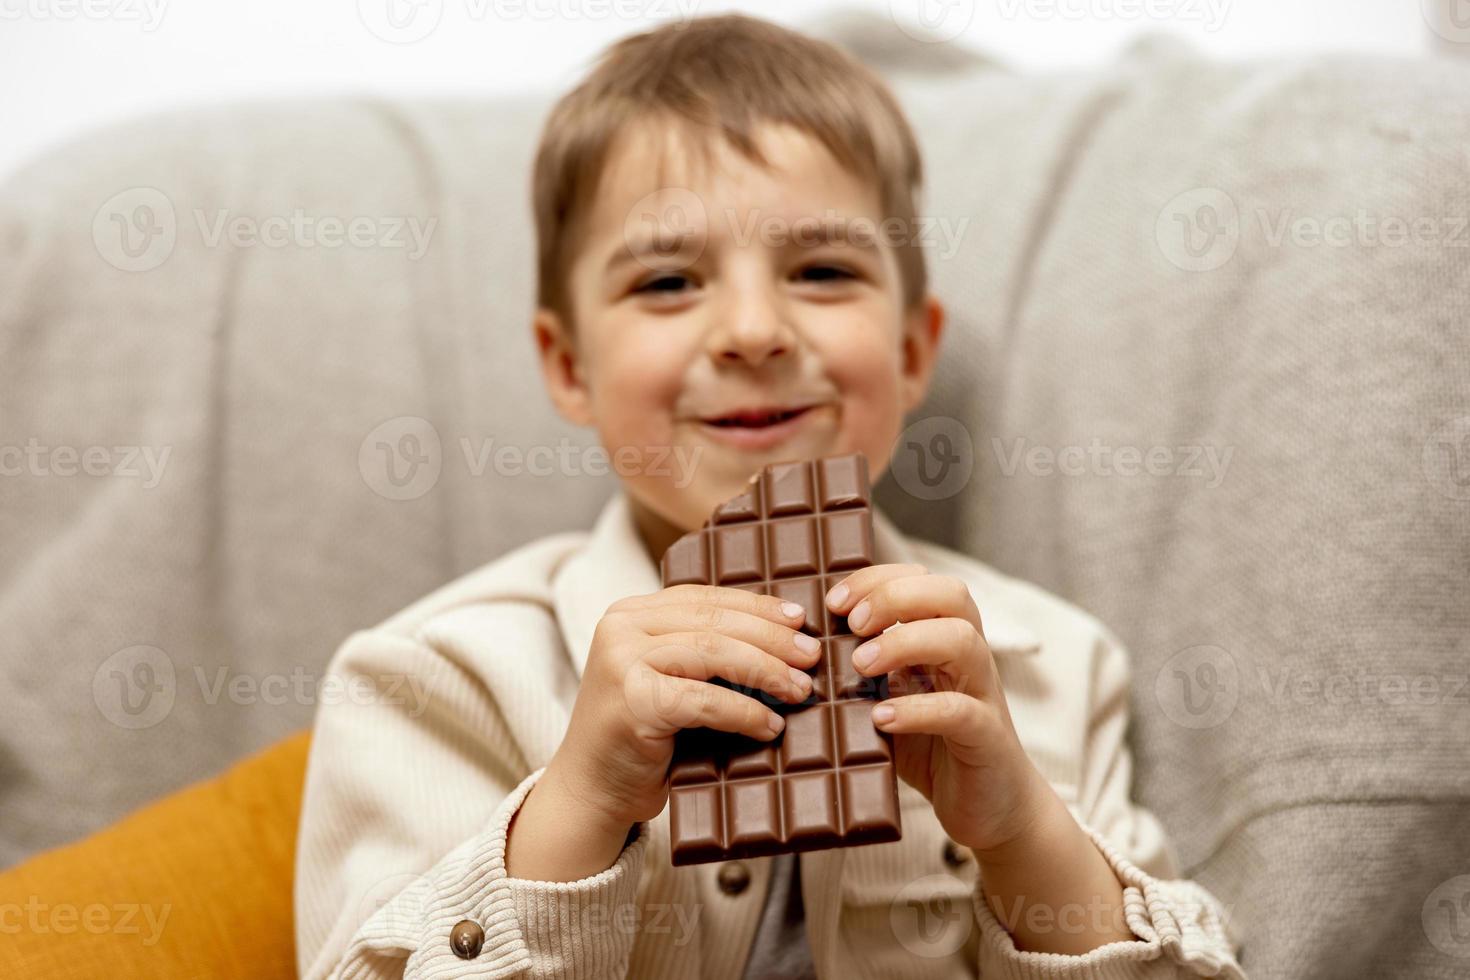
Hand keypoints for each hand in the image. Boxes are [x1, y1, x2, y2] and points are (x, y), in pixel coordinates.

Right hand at [551, 584, 820, 827]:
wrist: (591, 792)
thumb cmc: (641, 738)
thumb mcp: (668, 678)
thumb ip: (703, 651)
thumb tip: (785, 637)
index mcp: (630, 613)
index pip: (705, 597)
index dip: (758, 606)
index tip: (800, 620)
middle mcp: (620, 628)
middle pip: (714, 621)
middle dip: (772, 638)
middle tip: (812, 657)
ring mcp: (622, 662)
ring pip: (714, 652)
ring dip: (767, 671)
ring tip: (800, 690)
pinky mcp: (633, 702)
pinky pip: (705, 700)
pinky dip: (745, 712)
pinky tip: (771, 726)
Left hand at [825, 564, 1052, 859]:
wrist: (989, 807)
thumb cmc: (931, 747)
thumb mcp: (892, 699)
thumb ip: (864, 672)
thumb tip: (803, 650)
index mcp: (947, 639)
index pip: (924, 581)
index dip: (879, 580)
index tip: (835, 602)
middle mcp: (970, 657)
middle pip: (952, 595)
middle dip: (896, 597)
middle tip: (852, 624)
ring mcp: (984, 695)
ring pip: (962, 640)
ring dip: (904, 642)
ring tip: (860, 665)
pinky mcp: (987, 739)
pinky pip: (960, 711)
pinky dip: (917, 710)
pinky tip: (880, 718)